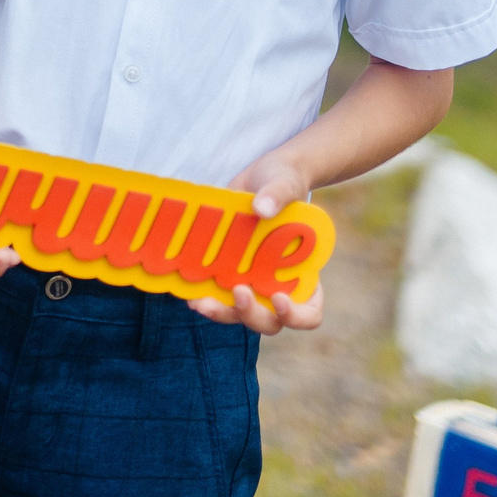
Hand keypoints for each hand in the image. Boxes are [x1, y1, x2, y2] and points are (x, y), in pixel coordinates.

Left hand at [185, 147, 323, 333]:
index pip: (309, 313)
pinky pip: (216, 294)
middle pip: (269, 320)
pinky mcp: (226, 272)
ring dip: (221, 312)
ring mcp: (251, 282)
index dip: (296, 315)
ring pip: (238, 313)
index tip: (280, 299)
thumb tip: (262, 208)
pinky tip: (187, 290)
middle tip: (238, 292)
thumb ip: (278, 194)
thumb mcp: (285, 182)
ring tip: (200, 302)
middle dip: (251, 314)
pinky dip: (203, 295)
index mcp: (304, 274)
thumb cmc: (283, 182)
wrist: (259, 176)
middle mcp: (277, 286)